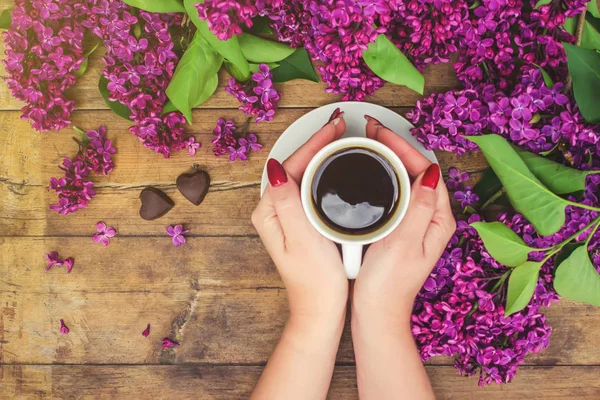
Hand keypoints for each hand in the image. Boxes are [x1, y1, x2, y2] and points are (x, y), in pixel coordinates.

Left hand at [252, 110, 348, 325]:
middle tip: (341, 125)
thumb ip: (288, 203)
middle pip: (296, 165)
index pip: (291, 165)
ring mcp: (286, 216)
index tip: (335, 127)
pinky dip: (324, 171)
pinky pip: (310, 186)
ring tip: (341, 138)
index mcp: (270, 212)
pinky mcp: (299, 221)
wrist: (320, 310)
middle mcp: (274, 210)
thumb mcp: (302, 239)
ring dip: (321, 154)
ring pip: (303, 174)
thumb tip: (277, 166)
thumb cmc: (315, 281)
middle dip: (318, 143)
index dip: (314, 143)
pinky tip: (337, 166)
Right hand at [353, 117, 456, 321]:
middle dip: (395, 145)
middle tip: (369, 129)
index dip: (402, 146)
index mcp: (437, 220)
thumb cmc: (388, 284)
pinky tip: (368, 171)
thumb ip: (418, 208)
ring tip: (367, 142)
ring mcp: (415, 222)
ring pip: (405, 178)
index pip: (425, 169)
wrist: (376, 313)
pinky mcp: (400, 228)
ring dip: (388, 157)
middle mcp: (430, 218)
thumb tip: (430, 172)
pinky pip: (395, 191)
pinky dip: (383, 175)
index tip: (379, 132)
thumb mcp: (404, 243)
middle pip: (416, 170)